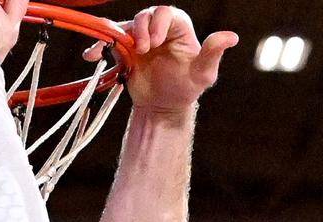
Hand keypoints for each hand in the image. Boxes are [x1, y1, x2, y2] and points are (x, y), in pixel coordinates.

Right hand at [85, 6, 236, 113]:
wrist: (162, 107)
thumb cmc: (185, 89)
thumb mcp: (202, 74)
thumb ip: (212, 53)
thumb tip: (232, 37)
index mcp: (178, 27)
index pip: (166, 13)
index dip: (158, 23)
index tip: (154, 43)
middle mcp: (158, 28)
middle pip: (144, 15)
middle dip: (140, 28)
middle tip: (142, 49)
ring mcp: (139, 38)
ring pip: (125, 25)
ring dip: (121, 36)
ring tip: (125, 53)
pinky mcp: (124, 50)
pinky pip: (109, 43)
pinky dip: (98, 47)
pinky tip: (91, 56)